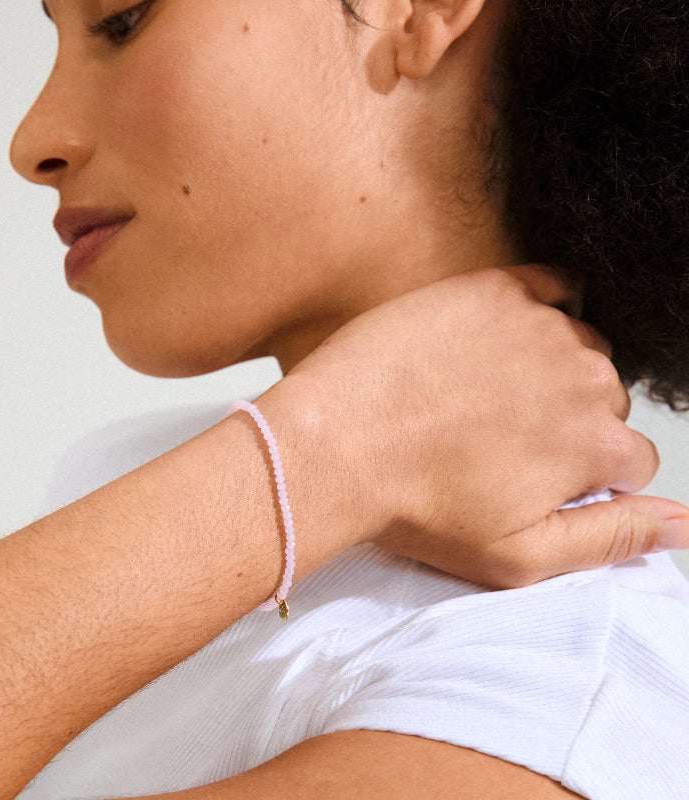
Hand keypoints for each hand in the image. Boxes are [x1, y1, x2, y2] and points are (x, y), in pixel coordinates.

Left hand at [266, 267, 688, 586]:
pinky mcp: (492, 290)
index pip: (630, 459)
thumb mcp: (519, 555)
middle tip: (499, 439)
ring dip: (550, 369)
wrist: (335, 446)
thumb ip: (612, 538)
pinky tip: (505, 334)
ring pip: (577, 347)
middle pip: (604, 400)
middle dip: (567, 422)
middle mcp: (582, 376)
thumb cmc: (416, 506)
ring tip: (487, 394)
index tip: (536, 476)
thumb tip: (684, 525)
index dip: (585, 475)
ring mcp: (539, 326)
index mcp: (595, 443)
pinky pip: (549, 287)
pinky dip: (540, 308)